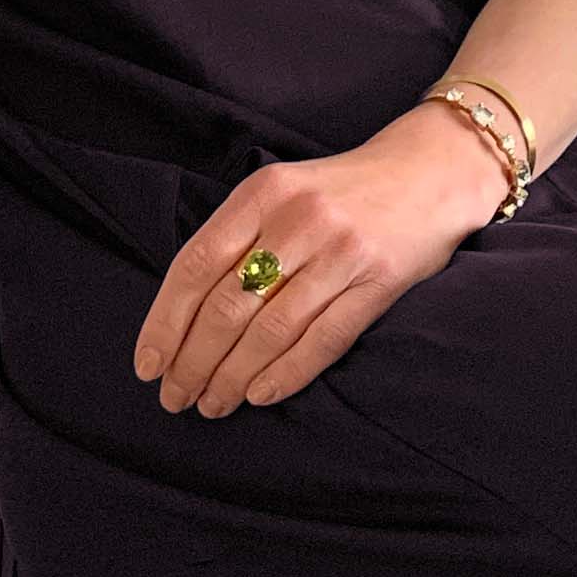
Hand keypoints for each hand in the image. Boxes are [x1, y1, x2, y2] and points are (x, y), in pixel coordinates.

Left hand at [133, 103, 506, 414]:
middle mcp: (298, 218)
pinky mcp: (379, 281)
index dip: (165, 323)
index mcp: (262, 193)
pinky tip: (260, 395)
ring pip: (270, 330)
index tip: (148, 366)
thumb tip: (181, 318)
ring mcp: (341, 251)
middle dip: (193, 361)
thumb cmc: (341, 193)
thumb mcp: (281, 192)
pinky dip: (286, 374)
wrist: (429, 173)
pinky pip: (323, 339)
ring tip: (212, 404)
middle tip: (176, 397)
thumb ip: (236, 239)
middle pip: (228, 305)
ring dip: (233, 377)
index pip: (196, 266)